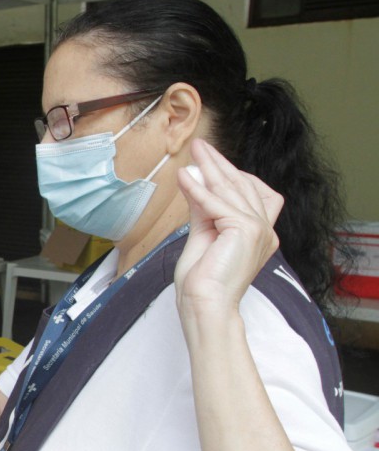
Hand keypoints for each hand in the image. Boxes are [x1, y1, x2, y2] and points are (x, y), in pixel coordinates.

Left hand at [174, 138, 283, 320]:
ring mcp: (259, 230)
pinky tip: (185, 177)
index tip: (210, 159)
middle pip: (244, 186)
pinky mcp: (246, 230)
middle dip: (221, 164)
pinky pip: (217, 204)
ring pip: (232, 191)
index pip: (252, 193)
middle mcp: (265, 230)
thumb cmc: (202, 280)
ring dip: (211, 169)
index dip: (231, 173)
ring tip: (194, 153)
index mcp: (261, 233)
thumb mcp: (202, 234)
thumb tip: (194, 178)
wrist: (204, 304)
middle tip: (201, 146)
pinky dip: (199, 189)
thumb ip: (202, 208)